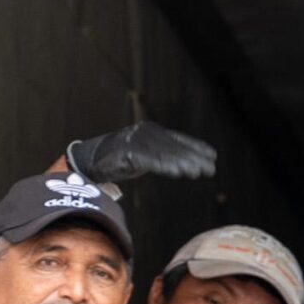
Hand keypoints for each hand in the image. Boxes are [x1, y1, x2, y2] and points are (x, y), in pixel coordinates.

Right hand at [65, 122, 217, 185]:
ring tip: (200, 172)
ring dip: (185, 164)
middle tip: (212, 168)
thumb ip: (161, 155)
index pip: (178, 139)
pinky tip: (181, 172)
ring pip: (167, 154)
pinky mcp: (129, 153)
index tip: (212, 154)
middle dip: (195, 157)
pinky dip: (168, 167)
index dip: (196, 146)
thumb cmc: (119, 157)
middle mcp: (145, 133)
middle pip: (176, 147)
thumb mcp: (144, 154)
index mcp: (151, 131)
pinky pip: (152, 161)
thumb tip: (183, 163)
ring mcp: (137, 142)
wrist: (91, 158)